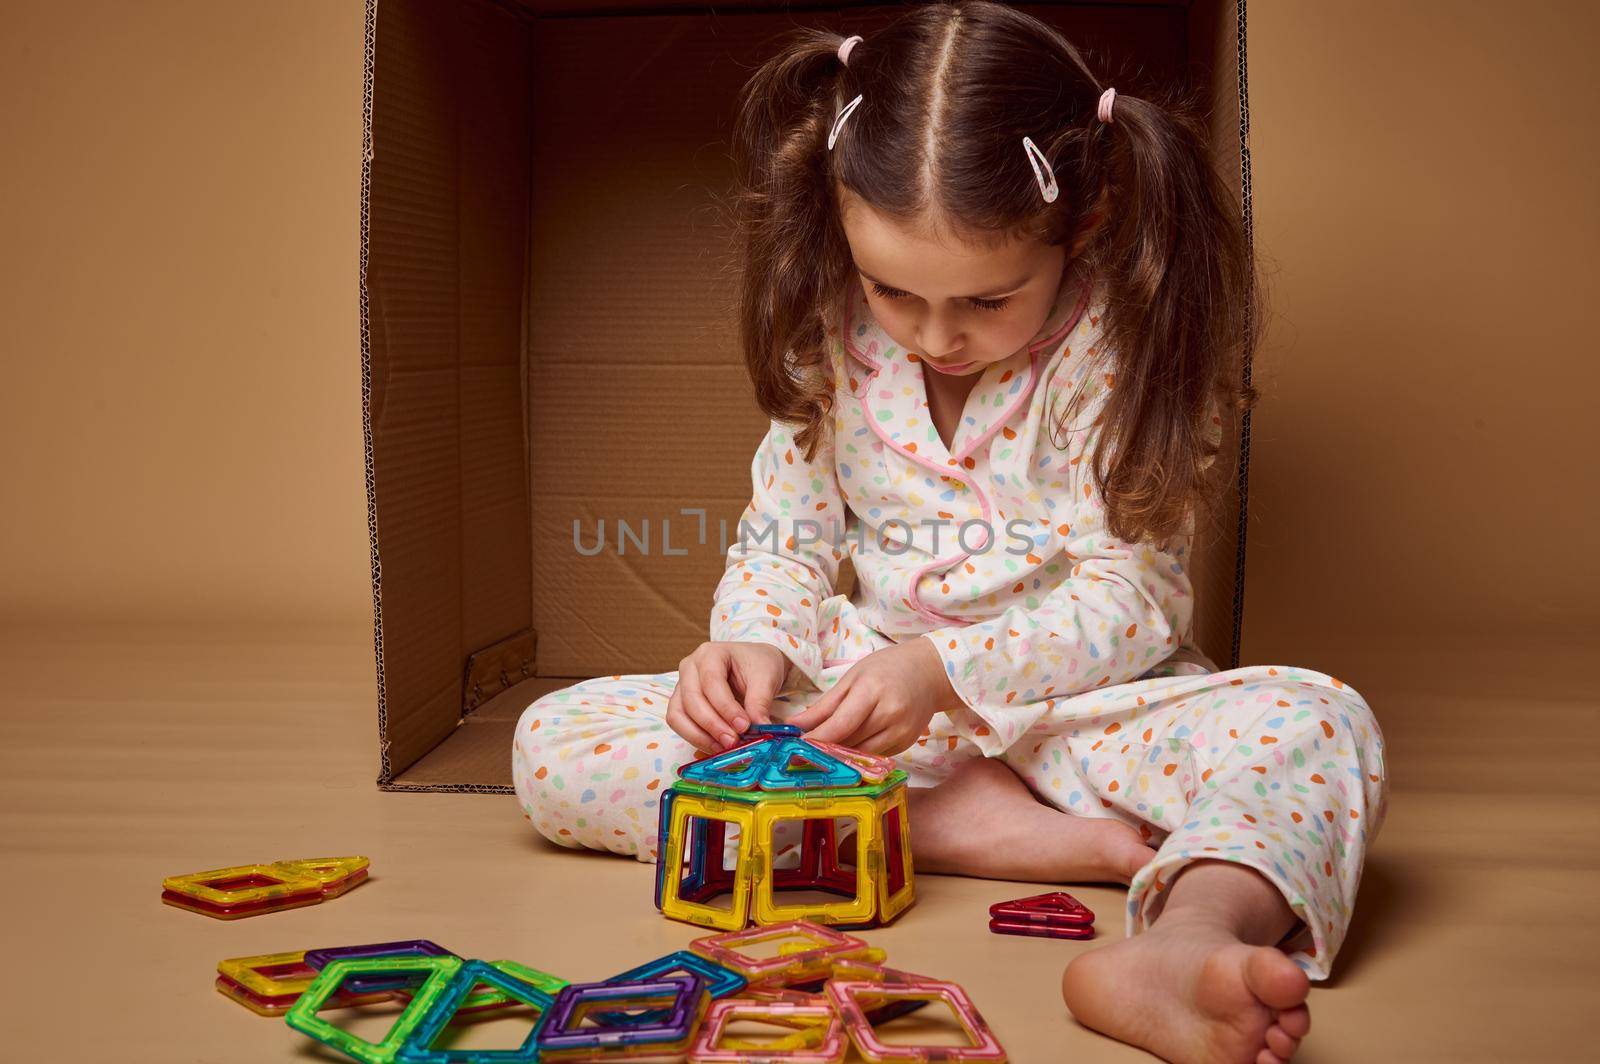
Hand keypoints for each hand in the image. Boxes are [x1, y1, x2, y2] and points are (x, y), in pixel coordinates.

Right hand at [667, 641, 791, 753]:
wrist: (755, 666)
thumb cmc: (758, 666)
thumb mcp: (766, 678)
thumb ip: (760, 702)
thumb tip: (759, 728)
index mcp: (710, 653)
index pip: (711, 681)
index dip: (726, 707)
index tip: (744, 726)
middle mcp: (690, 667)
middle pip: (691, 699)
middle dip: (712, 725)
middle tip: (734, 741)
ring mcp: (682, 685)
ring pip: (678, 714)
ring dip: (700, 735)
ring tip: (724, 747)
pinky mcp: (681, 703)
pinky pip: (679, 723)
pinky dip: (696, 738)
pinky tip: (716, 746)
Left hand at [785, 637, 959, 755]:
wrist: (930, 672)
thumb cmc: (887, 668)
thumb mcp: (852, 678)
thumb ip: (824, 705)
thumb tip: (795, 724)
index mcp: (872, 691)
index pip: (840, 725)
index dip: (816, 740)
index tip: (795, 747)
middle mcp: (890, 714)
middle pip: (849, 742)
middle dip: (824, 749)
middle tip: (801, 752)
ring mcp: (901, 732)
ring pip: (861, 753)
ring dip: (840, 754)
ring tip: (822, 750)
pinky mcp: (906, 743)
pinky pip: (875, 755)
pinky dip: (859, 753)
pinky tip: (850, 746)